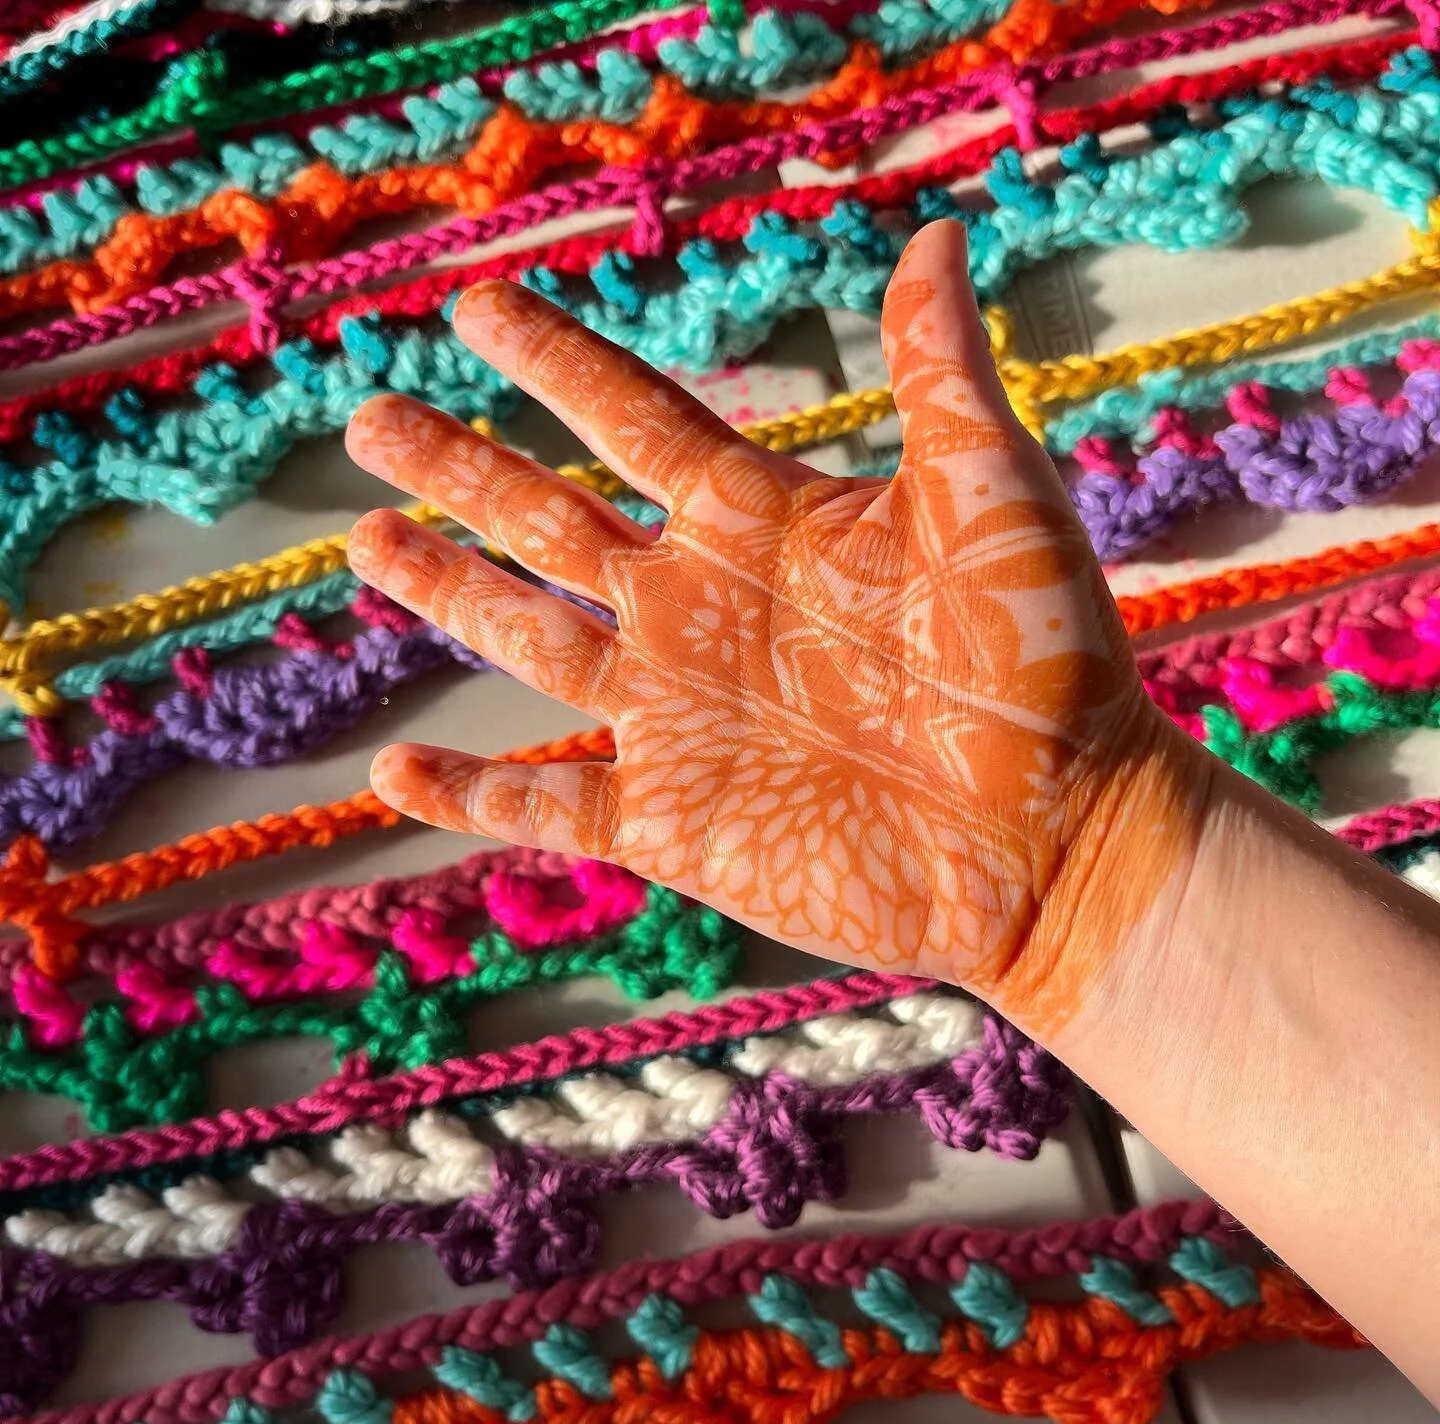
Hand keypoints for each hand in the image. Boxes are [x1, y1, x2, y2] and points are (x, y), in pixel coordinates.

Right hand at [345, 220, 1208, 1035]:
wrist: (1054, 834)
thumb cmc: (1041, 661)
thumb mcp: (991, 498)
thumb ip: (939, 376)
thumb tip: (937, 235)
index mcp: (761, 524)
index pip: (632, 419)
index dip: (556, 362)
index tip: (477, 307)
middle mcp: (699, 610)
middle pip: (549, 520)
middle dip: (459, 468)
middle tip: (371, 417)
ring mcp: (676, 718)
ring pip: (530, 642)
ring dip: (446, 593)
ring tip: (364, 540)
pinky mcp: (671, 824)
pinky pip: (546, 806)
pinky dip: (467, 795)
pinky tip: (391, 773)